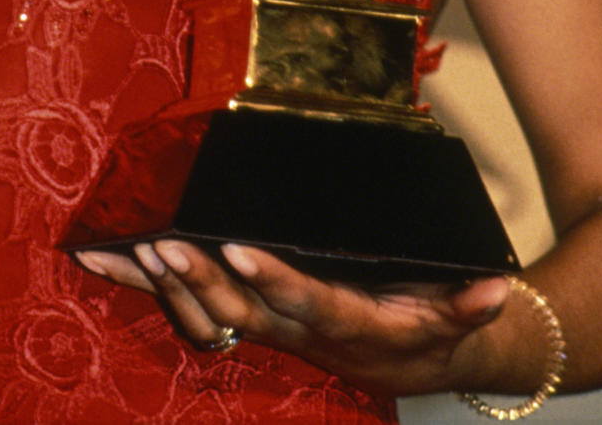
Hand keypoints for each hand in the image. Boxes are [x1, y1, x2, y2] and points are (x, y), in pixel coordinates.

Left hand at [76, 243, 506, 395]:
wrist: (425, 357)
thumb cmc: (437, 324)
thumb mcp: (462, 313)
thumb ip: (471, 303)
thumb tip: (496, 291)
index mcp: (348, 324)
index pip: (306, 301)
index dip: (272, 278)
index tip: (237, 249)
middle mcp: (300, 332)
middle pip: (241, 312)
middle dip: (199, 280)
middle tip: (162, 244)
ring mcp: (271, 328)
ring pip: (207, 316)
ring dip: (163, 288)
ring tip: (124, 251)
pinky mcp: (253, 317)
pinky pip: (192, 307)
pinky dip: (147, 287)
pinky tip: (105, 258)